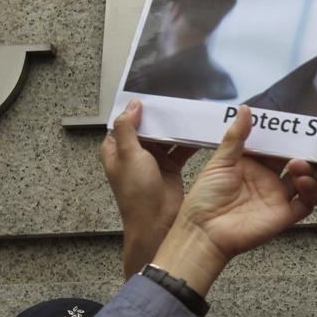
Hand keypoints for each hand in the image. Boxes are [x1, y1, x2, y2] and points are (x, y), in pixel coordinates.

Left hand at [99, 99, 196, 276]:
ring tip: (191, 112)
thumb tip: (133, 105)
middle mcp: (134, 153)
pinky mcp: (171, 167)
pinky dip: (189, 141)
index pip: (125, 121)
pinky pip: (181, 149)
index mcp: (117, 149)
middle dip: (161, 115)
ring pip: (166, 136)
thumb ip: (128, 129)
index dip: (137, 107)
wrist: (156, 224)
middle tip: (177, 98)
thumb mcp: (128, 156)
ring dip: (176, 128)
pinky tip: (200, 132)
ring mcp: (154, 160)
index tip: (153, 92)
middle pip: (149, 126)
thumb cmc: (136, 194)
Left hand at [153, 105, 311, 294]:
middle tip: (312, 135)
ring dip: (307, 168)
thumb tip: (245, 108)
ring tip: (304, 158)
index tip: (295, 121)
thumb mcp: (219, 162)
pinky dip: (311, 192)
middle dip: (301, 148)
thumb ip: (236, 137)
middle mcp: (268, 178)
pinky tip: (308, 181)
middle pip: (291, 160)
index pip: (273, 145)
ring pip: (302, 178)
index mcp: (252, 164)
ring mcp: (278, 197)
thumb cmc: (206, 198)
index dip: (283, 134)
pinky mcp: (285, 215)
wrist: (204, 234)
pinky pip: (305, 203)